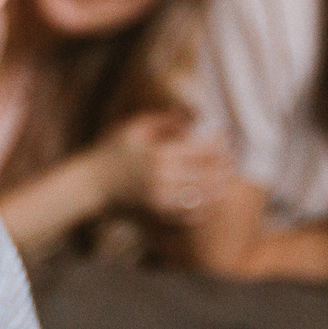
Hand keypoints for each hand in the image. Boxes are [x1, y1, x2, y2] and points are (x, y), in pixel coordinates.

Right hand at [98, 110, 232, 223]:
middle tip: (235, 159)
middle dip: (225, 166)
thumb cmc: (114, 150)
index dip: (220, 143)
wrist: (93, 184)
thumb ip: (167, 120)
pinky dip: (205, 207)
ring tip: (228, 178)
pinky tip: (212, 199)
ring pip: (204, 196)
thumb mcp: (136, 127)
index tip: (228, 137)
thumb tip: (196, 114)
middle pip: (208, 174)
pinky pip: (190, 214)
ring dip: (220, 187)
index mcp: (160, 154)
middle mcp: (164, 178)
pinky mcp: (159, 213)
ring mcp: (162, 199)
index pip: (202, 149)